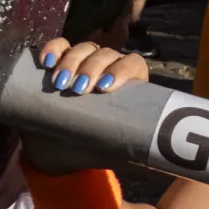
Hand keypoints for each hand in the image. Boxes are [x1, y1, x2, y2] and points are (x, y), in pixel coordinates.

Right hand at [23, 40, 153, 174]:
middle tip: (78, 89)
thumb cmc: (93, 147)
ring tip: (60, 82)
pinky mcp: (59, 61)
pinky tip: (46, 61)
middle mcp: (108, 67)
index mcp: (129, 84)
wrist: (58, 150)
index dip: (122, 71)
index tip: (105, 88)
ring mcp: (84, 61)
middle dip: (91, 68)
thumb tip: (162, 161)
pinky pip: (58, 47)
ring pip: (83, 48)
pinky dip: (53, 49)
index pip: (134, 65)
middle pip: (106, 54)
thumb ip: (137, 152)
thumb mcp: (115, 150)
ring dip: (71, 61)